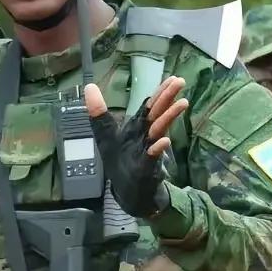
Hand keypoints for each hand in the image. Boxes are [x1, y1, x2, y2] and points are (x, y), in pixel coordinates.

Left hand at [85, 76, 188, 217]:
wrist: (130, 193)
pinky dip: (157, 149)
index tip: (173, 77)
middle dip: (167, 98)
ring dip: (169, 118)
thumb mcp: (105, 136)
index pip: (149, 106)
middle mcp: (145, 136)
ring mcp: (147, 151)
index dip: (159, 92)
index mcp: (137, 127)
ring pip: (158, 131)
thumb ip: (99, 113)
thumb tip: (89, 87)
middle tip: (180, 82)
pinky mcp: (145, 169)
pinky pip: (151, 157)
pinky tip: (164, 141)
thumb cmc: (121, 162)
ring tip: (182, 104)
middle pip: (156, 114)